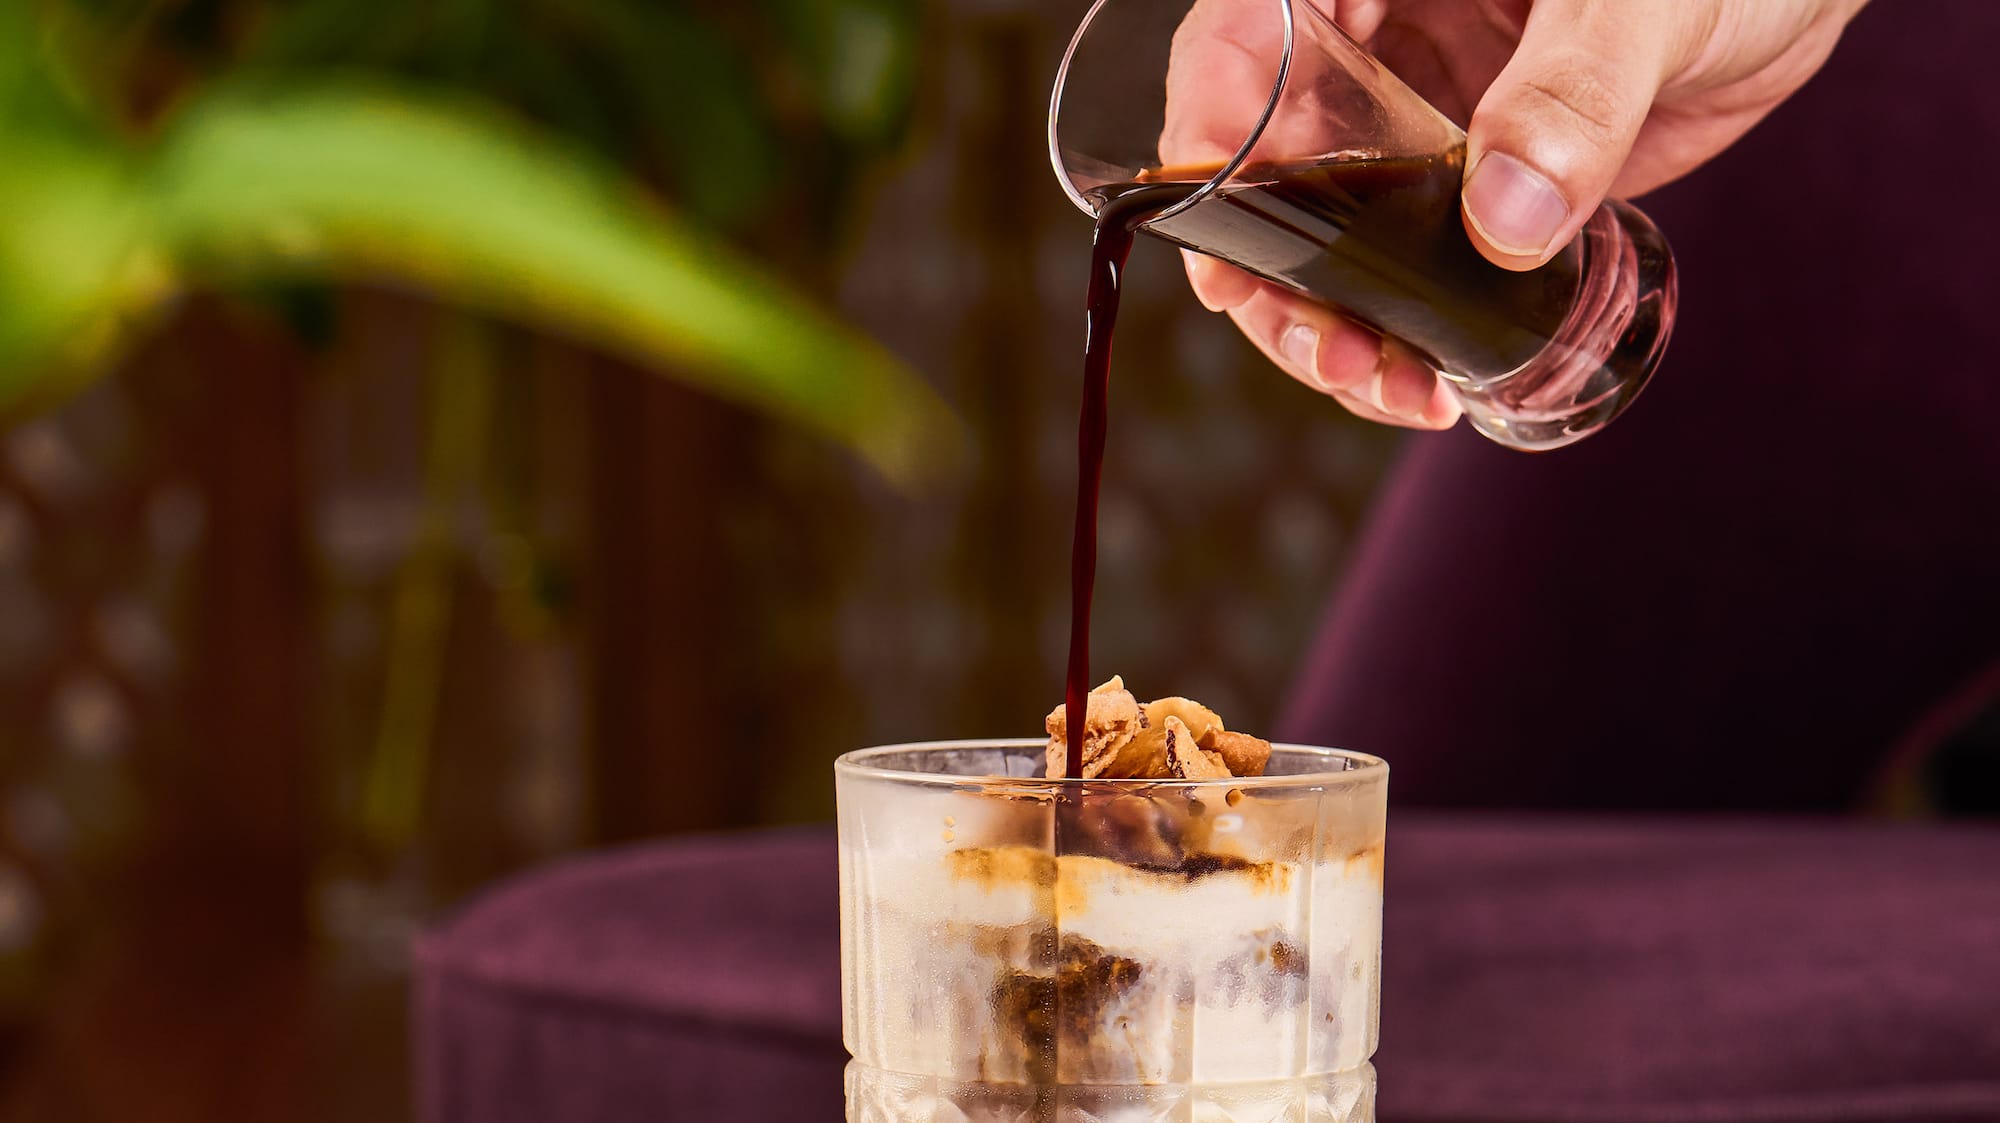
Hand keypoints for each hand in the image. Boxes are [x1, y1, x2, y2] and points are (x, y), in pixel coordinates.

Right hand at [1168, 0, 1867, 428]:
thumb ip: (1575, 88)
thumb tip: (1504, 220)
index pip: (1240, 34)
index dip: (1203, 136)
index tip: (1226, 244)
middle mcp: (1372, 35)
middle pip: (1262, 161)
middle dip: (1274, 273)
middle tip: (1327, 351)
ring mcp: (1414, 115)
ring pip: (1324, 229)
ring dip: (1334, 321)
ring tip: (1386, 387)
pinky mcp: (1469, 181)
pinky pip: (1405, 262)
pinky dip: (1405, 328)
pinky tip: (1432, 378)